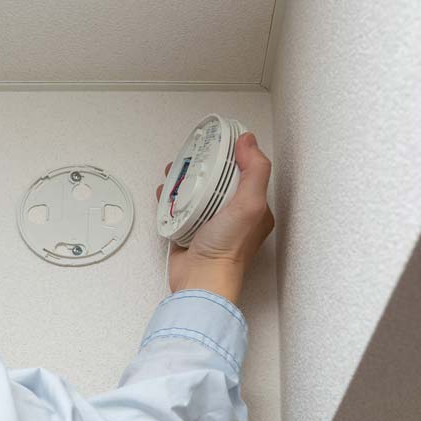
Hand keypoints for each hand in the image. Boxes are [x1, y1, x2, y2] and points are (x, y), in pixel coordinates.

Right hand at [155, 131, 274, 296]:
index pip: (246, 171)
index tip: (217, 140)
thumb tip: (249, 141)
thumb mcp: (250, 204)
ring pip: (197, 191)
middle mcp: (234, 215)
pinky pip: (180, 207)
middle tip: (191, 154)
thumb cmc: (227, 249)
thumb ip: (255, 171)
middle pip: (219, 179)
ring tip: (173, 170)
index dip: (232, 153)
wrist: (201, 280)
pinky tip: (164, 191)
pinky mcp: (190, 231)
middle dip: (204, 164)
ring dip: (184, 178)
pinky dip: (171, 197)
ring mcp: (211, 223)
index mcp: (254, 208)